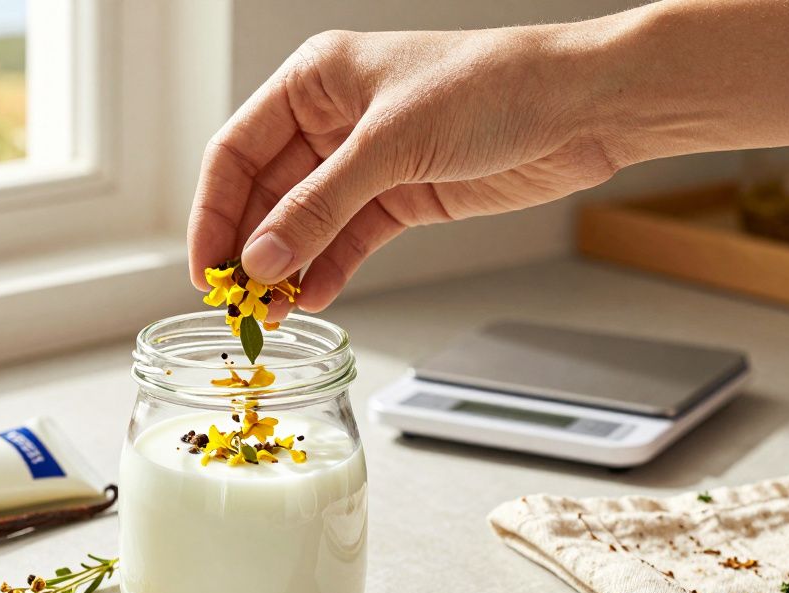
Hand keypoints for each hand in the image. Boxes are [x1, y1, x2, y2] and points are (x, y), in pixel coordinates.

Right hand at [187, 27, 617, 313]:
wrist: (582, 107)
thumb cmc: (492, 87)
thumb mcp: (390, 146)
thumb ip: (319, 207)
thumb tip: (261, 258)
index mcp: (315, 81)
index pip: (236, 152)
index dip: (214, 212)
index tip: (206, 268)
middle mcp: (332, 121)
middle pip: (265, 195)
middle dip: (251, 249)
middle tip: (238, 302)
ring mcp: (366, 163)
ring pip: (305, 225)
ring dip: (288, 269)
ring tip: (274, 313)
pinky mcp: (401, 198)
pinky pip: (348, 241)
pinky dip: (330, 271)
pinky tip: (315, 298)